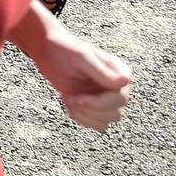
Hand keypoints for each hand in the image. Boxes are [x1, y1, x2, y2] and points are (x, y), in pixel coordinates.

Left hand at [28, 16, 132, 131]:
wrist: (49, 53)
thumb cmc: (65, 50)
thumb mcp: (81, 58)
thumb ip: (101, 71)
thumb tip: (126, 81)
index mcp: (120, 72)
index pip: (120, 98)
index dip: (99, 103)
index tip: (78, 97)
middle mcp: (118, 87)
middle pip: (116, 113)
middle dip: (90, 109)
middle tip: (70, 98)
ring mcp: (108, 98)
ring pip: (107, 122)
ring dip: (85, 115)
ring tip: (69, 99)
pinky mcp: (97, 106)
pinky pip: (97, 124)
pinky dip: (82, 119)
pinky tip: (70, 104)